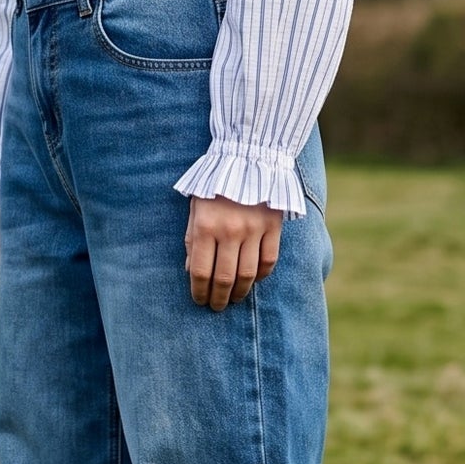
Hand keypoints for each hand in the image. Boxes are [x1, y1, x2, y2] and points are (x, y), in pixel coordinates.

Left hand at [185, 195, 281, 310]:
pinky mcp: (273, 226)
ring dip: (240, 292)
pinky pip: (269, 260)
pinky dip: (261, 275)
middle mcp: (230, 231)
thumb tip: (191, 271)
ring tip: (234, 298)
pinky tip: (254, 280)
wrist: (248, 157)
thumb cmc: (215, 185)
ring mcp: (254, 229)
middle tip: (216, 306)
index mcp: (205, 226)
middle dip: (218, 298)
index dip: (199, 292)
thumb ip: (191, 239)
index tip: (199, 300)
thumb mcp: (195, 207)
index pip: (200, 271)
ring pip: (248, 274)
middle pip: (224, 278)